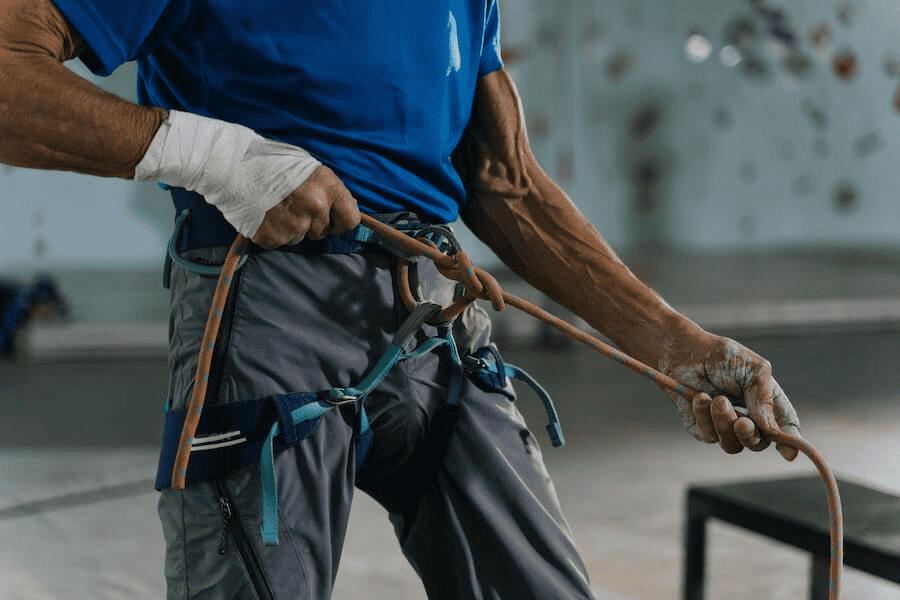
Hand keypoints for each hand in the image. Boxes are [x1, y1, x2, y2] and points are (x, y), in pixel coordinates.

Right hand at [251, 165, 360, 247]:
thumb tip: (342, 208)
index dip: (340, 221)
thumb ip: (328, 190)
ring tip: (275, 206)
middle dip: (311, 223)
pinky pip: (280, 242)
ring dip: (291, 227)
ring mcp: (294, 225)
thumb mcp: (309, 168)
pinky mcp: (272, 237)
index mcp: (328, 187)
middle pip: (322, 231)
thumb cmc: (271, 161)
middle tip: (292, 205)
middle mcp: (315, 208)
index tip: (333, 219)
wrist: (232, 163)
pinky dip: (273, 232)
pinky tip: (264, 215)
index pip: (350, 220)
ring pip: (300, 237)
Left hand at [660, 332, 800, 460]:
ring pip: (732, 444)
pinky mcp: (702, 427)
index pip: (785, 426)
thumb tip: (772, 431)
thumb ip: (764, 400)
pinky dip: (704, 416)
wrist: (685, 352)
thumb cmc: (722, 357)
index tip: (788, 453)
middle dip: (750, 435)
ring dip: (724, 423)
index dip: (790, 441)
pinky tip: (699, 397)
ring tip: (717, 400)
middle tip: (742, 422)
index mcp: (767, 403)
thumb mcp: (754, 371)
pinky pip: (708, 436)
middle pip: (758, 444)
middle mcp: (748, 418)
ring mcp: (724, 426)